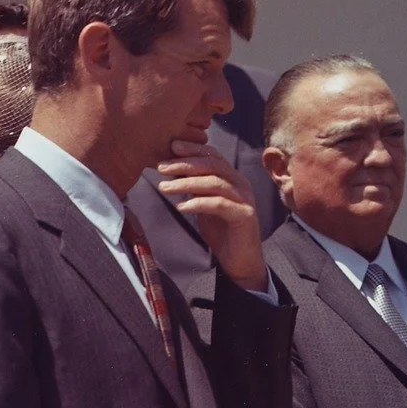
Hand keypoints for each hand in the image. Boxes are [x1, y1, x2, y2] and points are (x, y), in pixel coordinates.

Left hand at [157, 140, 267, 291]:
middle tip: (162, 168)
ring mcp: (245, 199)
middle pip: (213, 165)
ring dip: (187, 183)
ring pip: (215, 182)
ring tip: (164, 188)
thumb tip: (173, 172)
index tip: (171, 147)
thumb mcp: (205, 205)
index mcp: (232, 178)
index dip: (193, 149)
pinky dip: (199, 203)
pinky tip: (181, 207)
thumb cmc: (222, 231)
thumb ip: (195, 188)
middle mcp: (241, 184)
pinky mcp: (244, 215)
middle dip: (185, 164)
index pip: (213, 156)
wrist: (240, 260)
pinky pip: (219, 204)